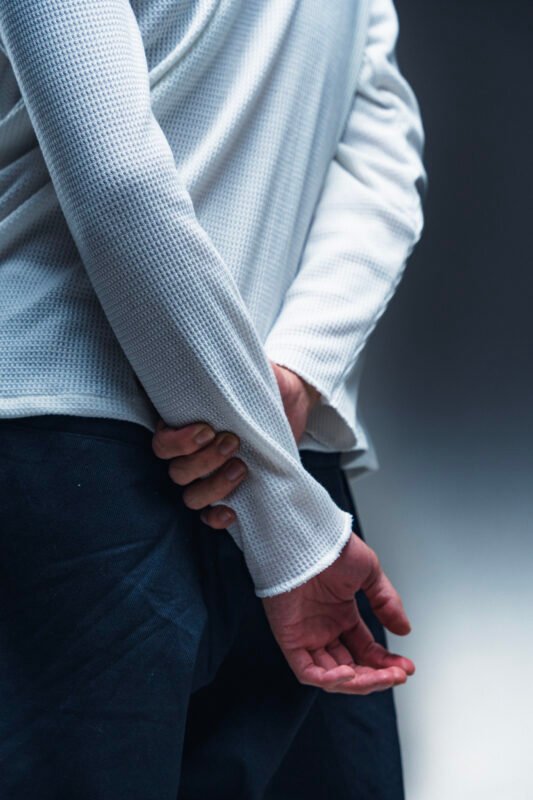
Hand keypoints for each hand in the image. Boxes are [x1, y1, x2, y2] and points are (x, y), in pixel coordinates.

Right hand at [151, 361, 316, 525]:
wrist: (294, 399)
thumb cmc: (263, 381)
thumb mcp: (246, 370)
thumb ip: (228, 366)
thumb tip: (212, 351)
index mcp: (183, 423)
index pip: (161, 443)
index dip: (178, 443)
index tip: (207, 429)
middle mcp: (190, 452)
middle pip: (177, 472)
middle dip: (204, 461)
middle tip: (233, 441)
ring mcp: (209, 474)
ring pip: (191, 496)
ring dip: (214, 487)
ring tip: (242, 467)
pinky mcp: (230, 491)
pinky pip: (209, 516)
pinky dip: (217, 517)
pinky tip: (233, 511)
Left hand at [262, 532, 414, 692]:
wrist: (306, 538)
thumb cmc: (332, 548)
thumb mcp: (369, 574)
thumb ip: (386, 602)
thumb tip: (404, 629)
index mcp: (341, 614)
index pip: (365, 650)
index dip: (385, 663)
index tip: (405, 668)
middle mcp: (324, 628)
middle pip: (352, 667)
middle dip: (376, 676)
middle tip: (397, 676)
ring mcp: (307, 635)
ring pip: (332, 675)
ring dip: (358, 682)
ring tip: (380, 677)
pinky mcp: (289, 639)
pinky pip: (307, 671)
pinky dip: (329, 679)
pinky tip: (350, 673)